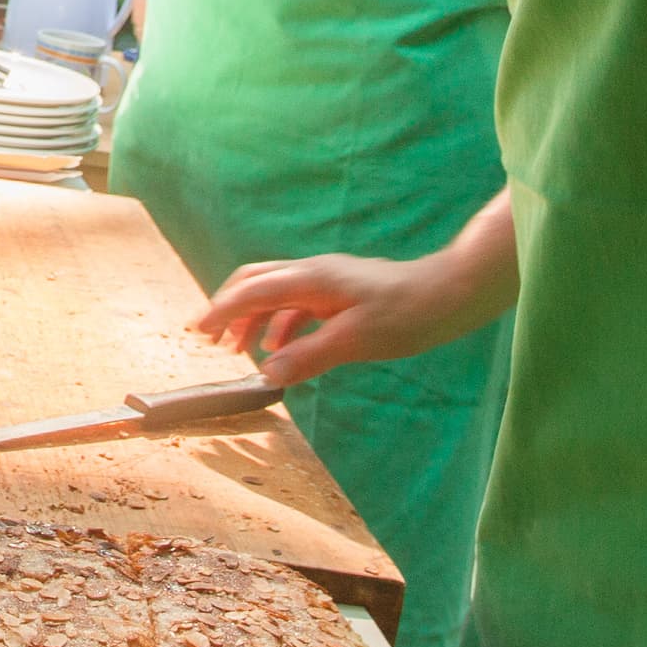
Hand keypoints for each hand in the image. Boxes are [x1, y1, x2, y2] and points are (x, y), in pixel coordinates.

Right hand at [191, 250, 489, 386]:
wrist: (450, 295)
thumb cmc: (406, 314)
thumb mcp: (355, 341)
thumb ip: (308, 356)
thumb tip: (266, 373)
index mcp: (311, 279)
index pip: (252, 291)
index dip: (221, 311)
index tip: (196, 331)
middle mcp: (313, 273)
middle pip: (255, 282)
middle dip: (227, 306)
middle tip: (207, 337)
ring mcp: (327, 281)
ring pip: (274, 293)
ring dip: (251, 318)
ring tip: (238, 350)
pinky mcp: (341, 293)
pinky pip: (296, 304)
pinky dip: (278, 324)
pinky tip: (279, 348)